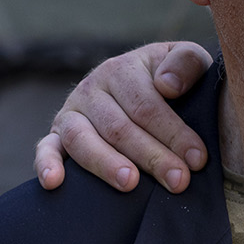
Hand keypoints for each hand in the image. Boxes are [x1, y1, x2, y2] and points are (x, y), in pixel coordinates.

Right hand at [34, 42, 213, 192]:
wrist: (146, 84)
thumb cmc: (173, 79)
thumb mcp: (187, 60)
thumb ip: (185, 63)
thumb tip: (167, 85)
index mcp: (123, 69)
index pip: (146, 106)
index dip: (174, 133)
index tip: (197, 159)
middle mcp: (92, 88)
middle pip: (119, 127)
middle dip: (152, 156)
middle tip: (178, 181)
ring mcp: (72, 112)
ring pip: (82, 139)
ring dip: (105, 163)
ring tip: (130, 183)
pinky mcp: (57, 134)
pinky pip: (46, 148)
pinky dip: (46, 164)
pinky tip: (54, 183)